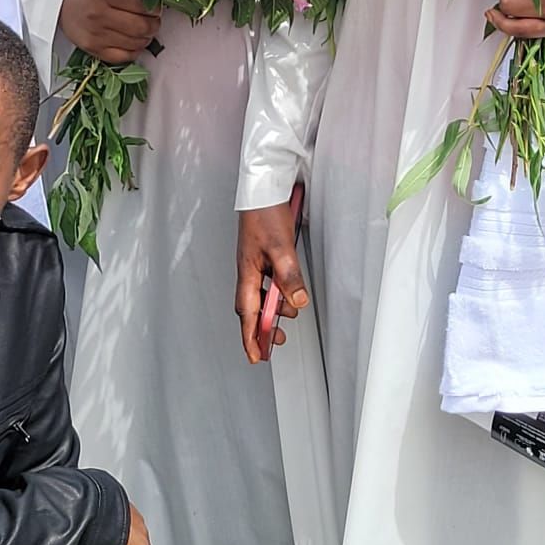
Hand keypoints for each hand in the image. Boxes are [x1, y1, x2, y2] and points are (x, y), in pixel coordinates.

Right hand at [58, 0, 159, 64]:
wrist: (59, 4)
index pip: (141, 5)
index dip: (155, 8)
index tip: (156, 8)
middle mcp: (99, 16)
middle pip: (141, 27)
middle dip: (154, 25)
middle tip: (154, 21)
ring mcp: (96, 35)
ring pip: (135, 43)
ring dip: (147, 38)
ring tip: (145, 31)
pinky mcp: (93, 50)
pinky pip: (124, 57)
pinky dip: (134, 51)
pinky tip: (134, 42)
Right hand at [236, 203, 307, 365]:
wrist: (263, 189)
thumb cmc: (265, 214)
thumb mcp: (281, 247)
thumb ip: (289, 276)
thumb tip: (297, 302)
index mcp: (247, 272)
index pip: (247, 313)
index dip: (250, 336)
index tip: (255, 356)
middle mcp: (248, 271)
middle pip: (251, 308)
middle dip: (262, 328)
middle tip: (275, 342)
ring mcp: (255, 263)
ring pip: (262, 295)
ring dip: (274, 308)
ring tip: (290, 312)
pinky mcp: (263, 255)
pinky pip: (268, 282)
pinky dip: (277, 292)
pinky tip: (286, 291)